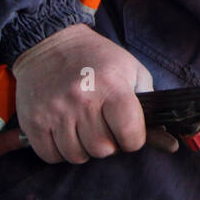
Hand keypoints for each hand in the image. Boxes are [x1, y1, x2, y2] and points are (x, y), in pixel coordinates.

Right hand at [11, 23, 165, 163]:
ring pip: (76, 156)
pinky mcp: (33, 121)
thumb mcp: (130, 69)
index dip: (133, 139)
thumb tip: (166, 140)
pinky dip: (60, 151)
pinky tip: (64, 132)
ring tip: (83, 128)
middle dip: (108, 144)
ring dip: (84, 149)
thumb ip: (148, 103)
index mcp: (111, 85)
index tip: (128, 132)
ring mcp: (55, 111)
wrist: (50, 43)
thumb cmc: (97, 59)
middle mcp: (82, 99)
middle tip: (104, 127)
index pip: (130, 134)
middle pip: (103, 149)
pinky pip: (51, 156)